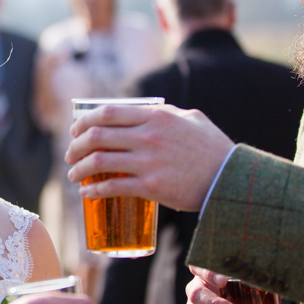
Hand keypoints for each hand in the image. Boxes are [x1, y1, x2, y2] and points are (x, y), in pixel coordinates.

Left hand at [65, 104, 233, 210]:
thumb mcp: (193, 119)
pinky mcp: (152, 187)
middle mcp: (149, 136)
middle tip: (70, 155)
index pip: (108, 113)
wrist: (233, 182)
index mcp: (156, 116)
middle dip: (76, 146)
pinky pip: (113, 187)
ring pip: (99, 161)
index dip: (84, 121)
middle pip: (97, 136)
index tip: (74, 130)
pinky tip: (87, 193)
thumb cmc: (214, 150)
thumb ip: (168, 113)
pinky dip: (94, 190)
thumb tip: (147, 110)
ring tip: (74, 175)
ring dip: (79, 169)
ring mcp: (149, 162)